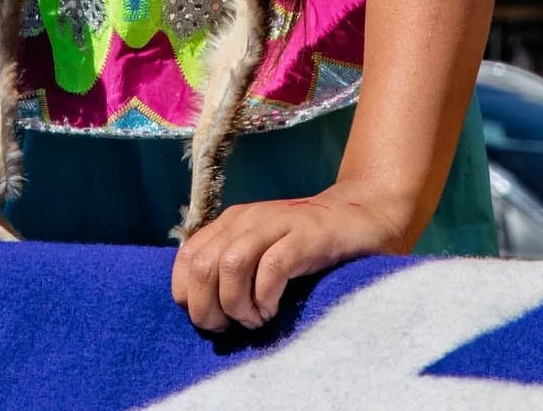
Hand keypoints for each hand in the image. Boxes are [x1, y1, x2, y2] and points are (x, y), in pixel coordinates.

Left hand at [169, 184, 408, 332]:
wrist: (358, 215)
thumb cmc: (304, 245)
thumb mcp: (258, 252)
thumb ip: (229, 269)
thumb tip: (199, 309)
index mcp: (229, 224)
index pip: (185, 261)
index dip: (190, 298)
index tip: (215, 317)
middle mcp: (246, 219)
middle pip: (201, 266)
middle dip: (209, 309)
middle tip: (233, 326)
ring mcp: (275, 224)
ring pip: (230, 264)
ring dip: (237, 305)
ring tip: (256, 319)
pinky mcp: (305, 236)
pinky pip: (271, 268)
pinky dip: (266, 297)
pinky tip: (274, 309)